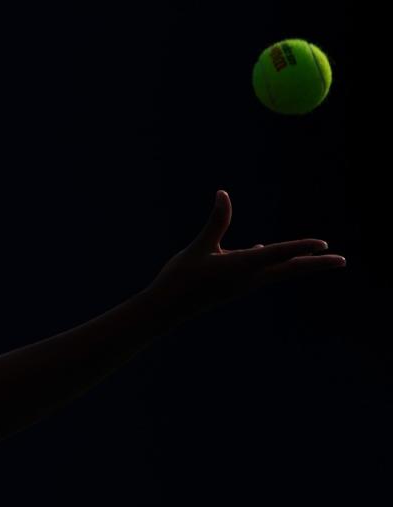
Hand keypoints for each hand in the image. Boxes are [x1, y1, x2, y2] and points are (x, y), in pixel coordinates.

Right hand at [146, 190, 346, 317]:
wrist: (166, 310)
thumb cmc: (180, 278)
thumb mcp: (198, 247)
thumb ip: (216, 222)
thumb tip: (224, 194)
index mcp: (239, 268)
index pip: (277, 255)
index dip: (300, 248)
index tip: (324, 244)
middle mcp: (247, 278)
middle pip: (288, 269)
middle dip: (316, 264)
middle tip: (342, 260)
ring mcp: (243, 285)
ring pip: (278, 271)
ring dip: (300, 264)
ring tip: (319, 257)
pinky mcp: (235, 287)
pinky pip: (262, 272)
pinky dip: (274, 262)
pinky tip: (264, 250)